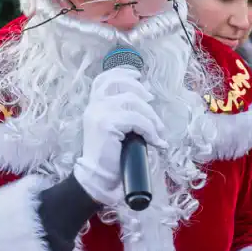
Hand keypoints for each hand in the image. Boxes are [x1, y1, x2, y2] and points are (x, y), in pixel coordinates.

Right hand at [72, 67, 165, 205]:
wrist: (98, 178)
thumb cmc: (110, 157)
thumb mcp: (117, 129)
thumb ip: (124, 113)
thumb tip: (146, 97)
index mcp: (94, 106)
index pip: (104, 80)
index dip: (122, 72)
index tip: (138, 75)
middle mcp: (94, 106)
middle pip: (120, 84)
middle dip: (141, 92)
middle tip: (152, 104)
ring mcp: (99, 114)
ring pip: (133, 102)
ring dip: (150, 117)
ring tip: (157, 133)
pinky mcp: (107, 124)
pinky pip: (137, 120)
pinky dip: (150, 130)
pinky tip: (154, 141)